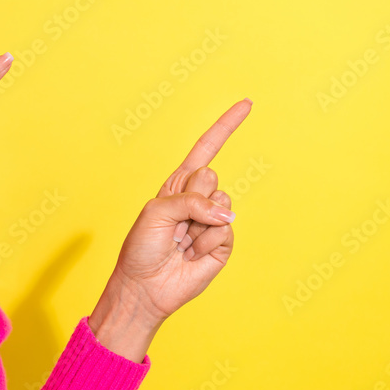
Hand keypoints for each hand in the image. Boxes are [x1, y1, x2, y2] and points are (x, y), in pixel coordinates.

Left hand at [107, 99, 251, 326]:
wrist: (145, 285)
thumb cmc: (142, 246)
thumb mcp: (156, 212)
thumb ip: (190, 201)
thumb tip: (226, 213)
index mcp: (179, 184)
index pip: (207, 149)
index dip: (226, 126)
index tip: (247, 104)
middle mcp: (198, 198)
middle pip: (210, 176)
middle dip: (192, 198)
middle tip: (174, 222)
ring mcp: (213, 220)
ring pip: (220, 203)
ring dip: (197, 224)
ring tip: (180, 241)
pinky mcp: (223, 244)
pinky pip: (225, 231)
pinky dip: (206, 242)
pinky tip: (191, 253)